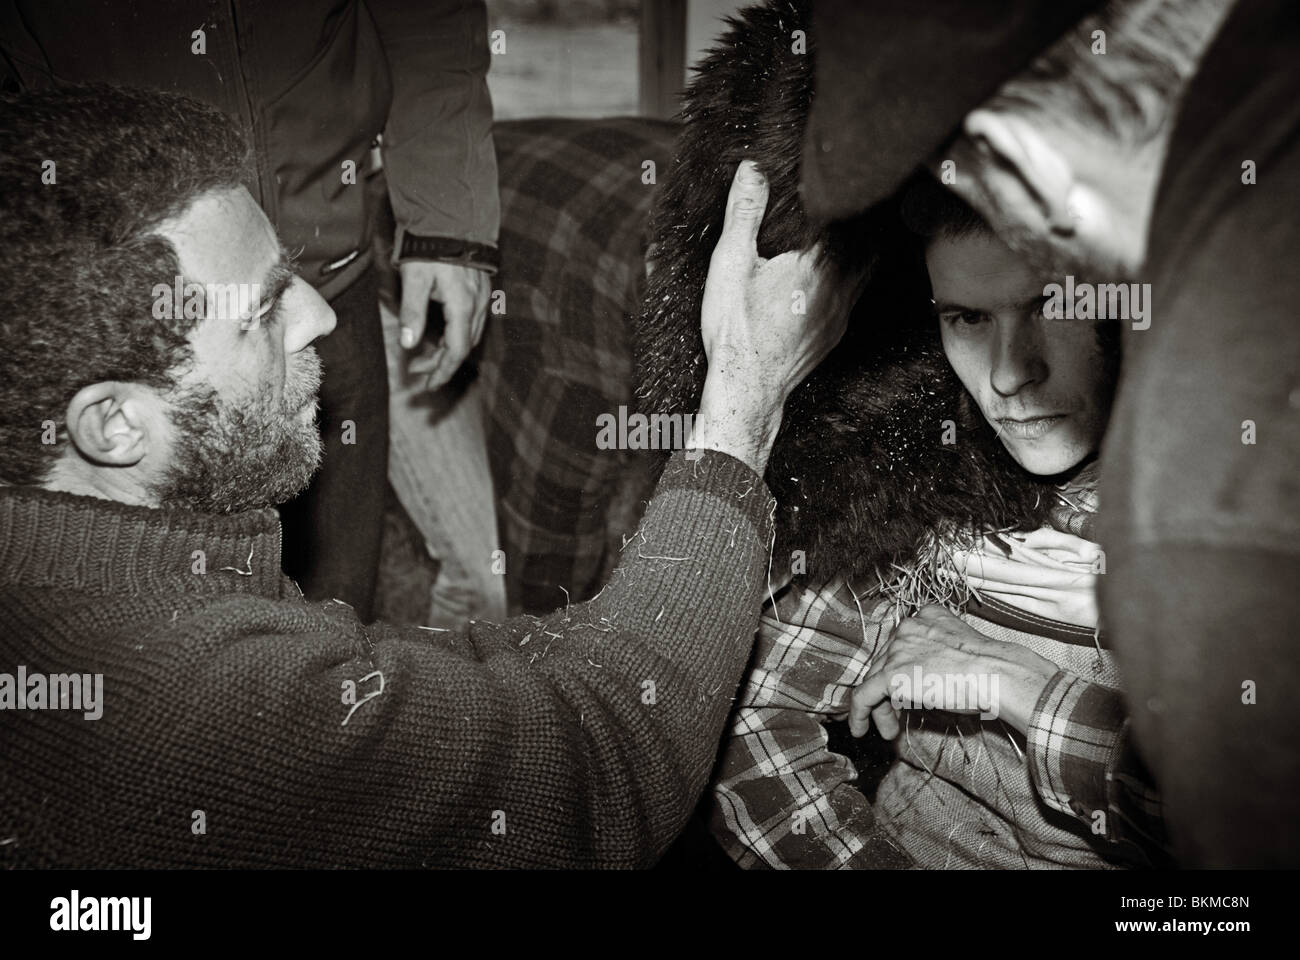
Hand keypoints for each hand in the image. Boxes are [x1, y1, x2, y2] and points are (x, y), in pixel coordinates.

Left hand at [398, 260, 490, 389]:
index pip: (455, 350)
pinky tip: (442, 333)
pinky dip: (457, 334)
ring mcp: (482, 297)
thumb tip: (408, 344)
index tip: (427, 385)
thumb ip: (412, 313)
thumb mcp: (415, 280)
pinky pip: (472, 321)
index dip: (442, 371)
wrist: (452, 216)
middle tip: (418, 371)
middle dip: (442, 364)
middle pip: (464, 346)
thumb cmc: (431, 247)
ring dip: (449, 350)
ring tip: (426, 356)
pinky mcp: (481, 289)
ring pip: (469, 335)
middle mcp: (477, 306)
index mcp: (462, 307)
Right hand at [688, 160, 855, 471]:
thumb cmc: (737, 330)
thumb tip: (752, 169)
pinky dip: (849, 278)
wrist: (747, 390)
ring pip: (865, 270)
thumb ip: (744, 212)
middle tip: (850, 199)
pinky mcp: (834, 334)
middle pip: (868, 242)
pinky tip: (829, 277)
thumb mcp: (731, 263)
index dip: (846, 195)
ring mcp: (841, 314)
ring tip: (843, 232)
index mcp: (819, 264)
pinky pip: (854, 296)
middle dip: (859, 221)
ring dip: (858, 250)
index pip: (849, 217)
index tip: (839, 178)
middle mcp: (841, 288)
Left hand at [848, 605, 1056, 739]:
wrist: (996, 674)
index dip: (900, 670)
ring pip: (875, 680)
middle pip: (885, 662)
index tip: (906, 691)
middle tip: (897, 716)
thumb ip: (935, 656)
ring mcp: (897, 649)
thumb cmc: (990, 669)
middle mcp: (907, 628)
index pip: (901, 645)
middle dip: (889, 692)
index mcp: (926, 616)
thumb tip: (922, 682)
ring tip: (889, 731)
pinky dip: (859, 713)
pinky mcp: (891, 674)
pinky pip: (864, 696)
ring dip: (880, 708)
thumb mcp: (958, 652)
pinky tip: (858, 729)